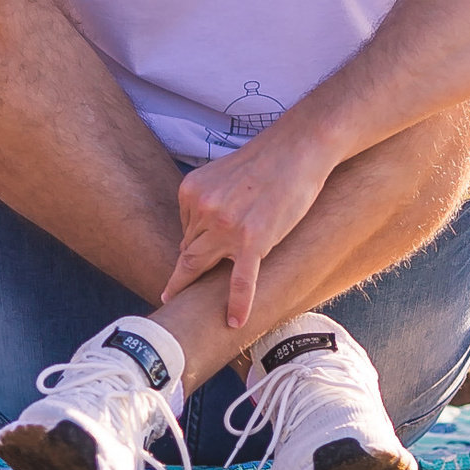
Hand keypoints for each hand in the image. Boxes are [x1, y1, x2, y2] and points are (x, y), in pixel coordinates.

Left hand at [161, 127, 335, 327]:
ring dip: (204, 287)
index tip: (197, 261)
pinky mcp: (253, 241)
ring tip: (196, 314)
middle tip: (171, 297)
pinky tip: (234, 321)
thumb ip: (207, 203)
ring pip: (206, 266)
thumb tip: (199, 235)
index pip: (188, 229)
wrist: (298, 148)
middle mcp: (203, 209)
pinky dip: (237, 303)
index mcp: (191, 192)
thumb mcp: (222, 175)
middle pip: (190, 252)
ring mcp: (227, 227)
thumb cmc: (266, 160)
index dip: (199, 242)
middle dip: (184, 276)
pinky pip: (241, 280)